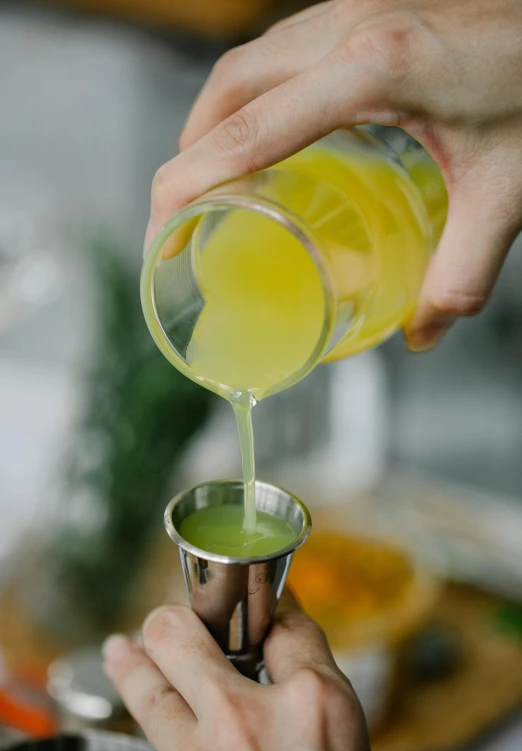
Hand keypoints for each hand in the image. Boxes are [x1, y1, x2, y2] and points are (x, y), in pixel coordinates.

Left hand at [103, 593, 375, 750]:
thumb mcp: (344, 734)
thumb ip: (309, 672)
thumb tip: (283, 627)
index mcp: (306, 704)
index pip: (279, 625)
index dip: (267, 610)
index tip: (254, 605)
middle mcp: (241, 724)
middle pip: (178, 636)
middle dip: (172, 620)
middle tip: (168, 622)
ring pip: (147, 689)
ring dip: (134, 663)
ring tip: (121, 650)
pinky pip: (158, 744)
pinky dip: (156, 721)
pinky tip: (152, 708)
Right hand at [145, 0, 521, 350]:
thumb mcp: (504, 193)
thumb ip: (461, 272)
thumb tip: (422, 332)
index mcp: (373, 69)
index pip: (249, 127)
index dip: (191, 178)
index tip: (164, 225)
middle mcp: (348, 29)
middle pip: (230, 87)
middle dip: (188, 151)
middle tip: (178, 213)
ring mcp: (352, 13)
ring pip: (248, 65)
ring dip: (214, 122)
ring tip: (207, 181)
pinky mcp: (364, 17)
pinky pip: (279, 56)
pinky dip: (250, 101)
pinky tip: (263, 139)